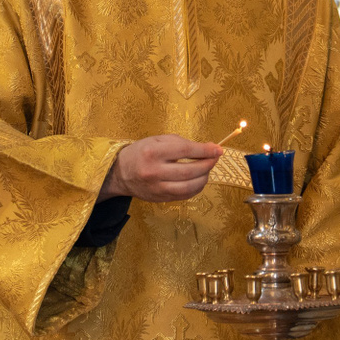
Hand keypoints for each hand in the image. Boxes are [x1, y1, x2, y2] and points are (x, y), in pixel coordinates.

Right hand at [100, 135, 220, 202]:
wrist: (121, 173)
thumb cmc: (142, 152)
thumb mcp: (157, 140)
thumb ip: (182, 143)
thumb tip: (208, 148)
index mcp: (153, 152)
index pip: (185, 151)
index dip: (205, 150)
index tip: (218, 149)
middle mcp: (154, 172)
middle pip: (190, 171)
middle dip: (208, 164)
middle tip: (215, 158)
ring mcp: (157, 188)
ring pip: (189, 187)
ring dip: (204, 178)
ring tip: (207, 169)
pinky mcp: (160, 198)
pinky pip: (185, 195)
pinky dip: (196, 188)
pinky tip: (199, 180)